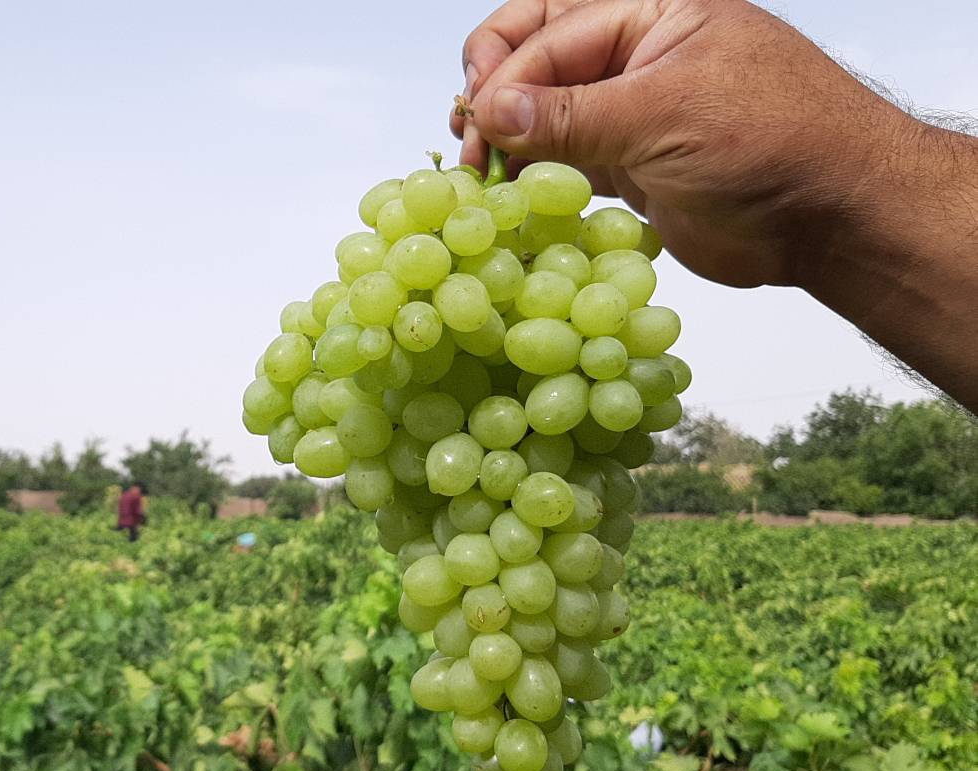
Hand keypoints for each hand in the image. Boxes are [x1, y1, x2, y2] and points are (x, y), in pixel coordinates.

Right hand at [449, 0, 925, 293]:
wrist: (836, 215)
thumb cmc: (778, 141)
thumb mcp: (665, 115)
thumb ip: (572, 115)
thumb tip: (492, 113)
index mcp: (652, 12)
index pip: (550, 29)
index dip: (504, 73)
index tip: (479, 122)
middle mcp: (636, 54)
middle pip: (536, 60)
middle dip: (495, 100)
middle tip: (469, 147)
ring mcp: (631, 112)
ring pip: (544, 115)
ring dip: (508, 146)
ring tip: (482, 182)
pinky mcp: (631, 167)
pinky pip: (565, 163)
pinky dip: (534, 181)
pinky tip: (511, 202)